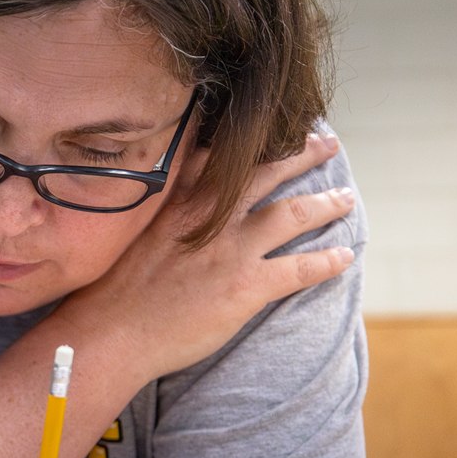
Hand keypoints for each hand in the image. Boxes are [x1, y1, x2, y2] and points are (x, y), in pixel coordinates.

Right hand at [67, 131, 356, 382]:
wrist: (112, 330)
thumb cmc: (114, 288)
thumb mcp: (129, 231)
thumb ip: (157, 210)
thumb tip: (167, 206)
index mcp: (179, 200)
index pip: (222, 156)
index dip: (251, 140)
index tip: (271, 127)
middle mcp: (209, 216)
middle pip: (267, 173)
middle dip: (301, 154)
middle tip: (324, 143)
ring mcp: (231, 250)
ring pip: (293, 215)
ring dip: (325, 203)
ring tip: (344, 198)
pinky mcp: (246, 286)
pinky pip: (299, 268)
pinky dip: (327, 261)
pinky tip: (344, 257)